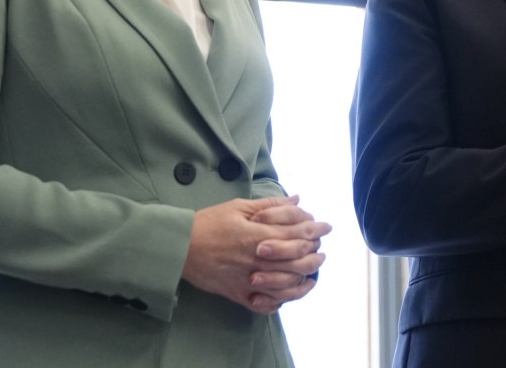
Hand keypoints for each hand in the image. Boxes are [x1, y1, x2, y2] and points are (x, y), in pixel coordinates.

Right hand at [181, 196, 330, 313]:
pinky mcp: (239, 295)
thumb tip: (297, 200)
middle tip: (322, 248)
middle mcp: (257, 261)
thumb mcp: (239, 207)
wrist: (180, 248)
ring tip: (313, 269)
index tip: (325, 226)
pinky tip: (288, 291)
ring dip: (305, 276)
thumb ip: (271, 205)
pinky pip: (267, 304)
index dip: (315, 228)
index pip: (297, 233)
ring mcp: (249, 281)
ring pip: (287, 284)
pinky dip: (281, 300)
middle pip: (298, 260)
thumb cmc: (209, 223)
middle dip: (315, 253)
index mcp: (258, 236)